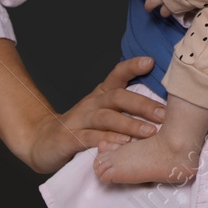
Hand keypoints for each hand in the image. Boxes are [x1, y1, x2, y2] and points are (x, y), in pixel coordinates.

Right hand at [23, 56, 167, 173]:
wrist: (42, 142)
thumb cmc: (82, 127)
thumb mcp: (103, 113)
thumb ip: (125, 108)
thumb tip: (163, 107)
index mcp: (101, 95)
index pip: (117, 75)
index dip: (132, 66)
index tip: (151, 61)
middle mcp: (91, 103)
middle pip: (117, 97)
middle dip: (143, 105)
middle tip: (164, 114)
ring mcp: (79, 120)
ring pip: (106, 117)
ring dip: (129, 124)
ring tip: (149, 132)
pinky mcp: (70, 138)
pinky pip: (90, 138)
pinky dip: (107, 140)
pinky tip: (123, 145)